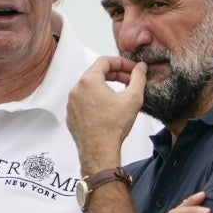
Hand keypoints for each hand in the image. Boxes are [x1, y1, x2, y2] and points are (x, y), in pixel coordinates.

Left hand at [66, 56, 146, 173]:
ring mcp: (72, 103)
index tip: (132, 69)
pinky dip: (96, 99)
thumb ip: (138, 78)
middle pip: (96, 73)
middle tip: (129, 80)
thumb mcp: (133, 98)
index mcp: (89, 81)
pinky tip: (108, 108)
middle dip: (115, 74)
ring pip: (89, 87)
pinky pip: (84, 101)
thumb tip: (141, 68)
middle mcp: (76, 89)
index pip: (104, 61)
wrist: (99, 151)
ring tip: (120, 94)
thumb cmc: (112, 127)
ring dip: (105, 86)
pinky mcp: (72, 115)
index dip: (121, 62)